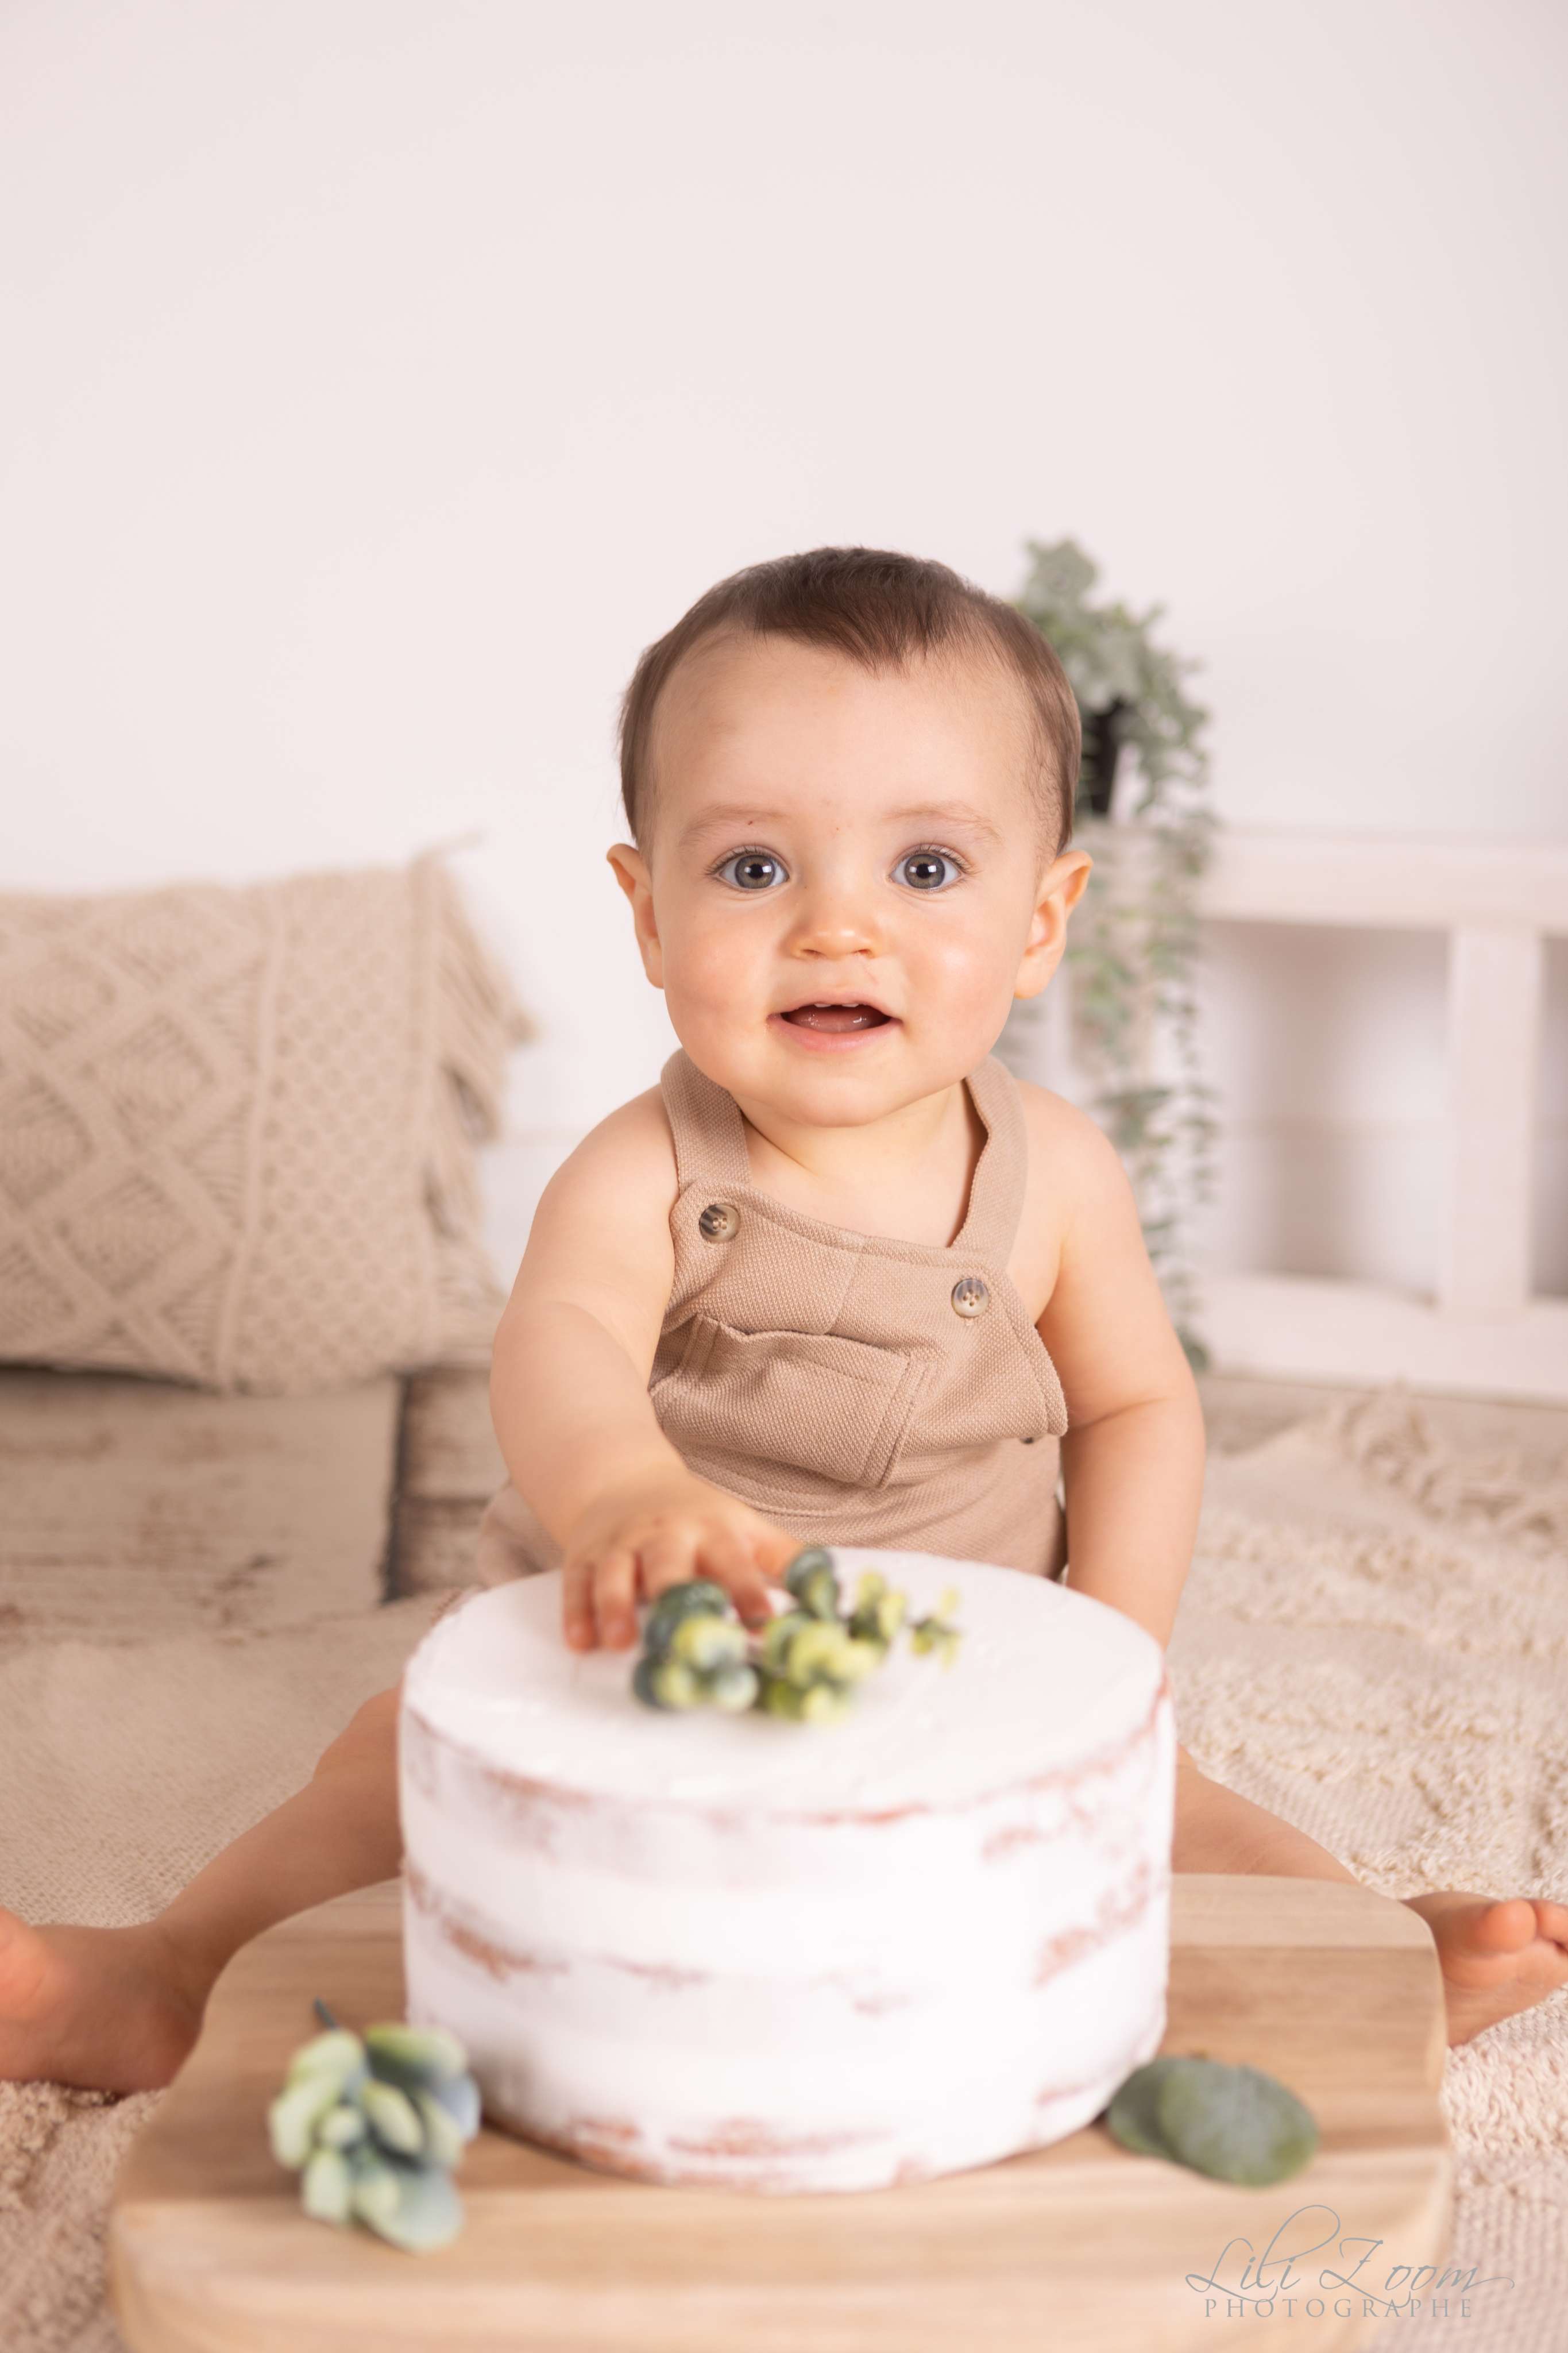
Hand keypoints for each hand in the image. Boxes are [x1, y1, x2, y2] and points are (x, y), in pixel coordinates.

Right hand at [560, 1470, 800, 1651]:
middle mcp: (665, 1535)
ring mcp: (622, 1545)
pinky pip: (577, 1584)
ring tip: (620, 1643)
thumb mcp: (746, 1528)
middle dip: (675, 1595)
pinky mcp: (585, 1557)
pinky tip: (579, 1641)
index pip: (733, 1561)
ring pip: (616, 1574)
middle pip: (669, 1562)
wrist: (624, 1478)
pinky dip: (576, 1613)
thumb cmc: (698, 1515)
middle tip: (682, 1633)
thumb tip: (832, 1596)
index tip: (763, 1622)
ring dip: (616, 1607)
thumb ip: (786, 1561)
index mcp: (712, 1530)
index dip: (748, 1591)